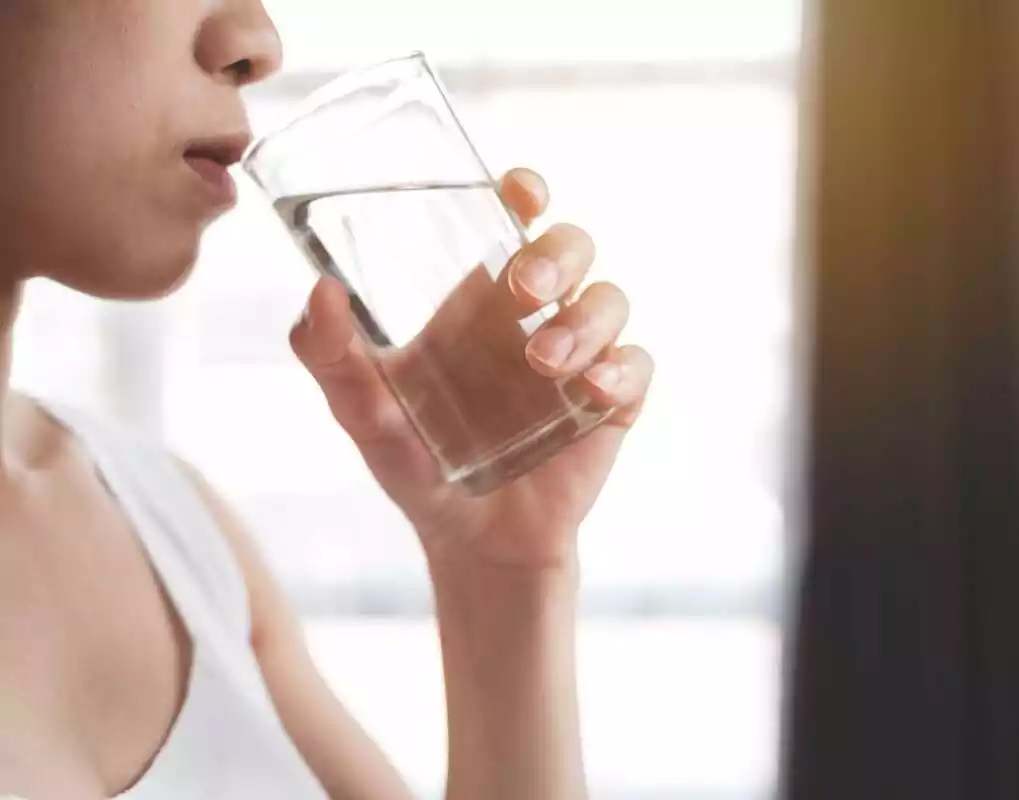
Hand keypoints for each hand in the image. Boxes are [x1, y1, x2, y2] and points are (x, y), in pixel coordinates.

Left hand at [290, 168, 654, 572]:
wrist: (472, 542)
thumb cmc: (418, 466)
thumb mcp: (363, 414)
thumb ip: (332, 356)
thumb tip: (320, 290)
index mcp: (481, 301)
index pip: (516, 221)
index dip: (527, 192)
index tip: (521, 192)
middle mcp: (535, 317)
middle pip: (574, 246)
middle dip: (557, 255)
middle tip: (525, 292)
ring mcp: (580, 357)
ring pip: (611, 299)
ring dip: (584, 321)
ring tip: (544, 364)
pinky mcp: (611, 402)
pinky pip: (637, 365)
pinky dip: (621, 371)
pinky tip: (594, 393)